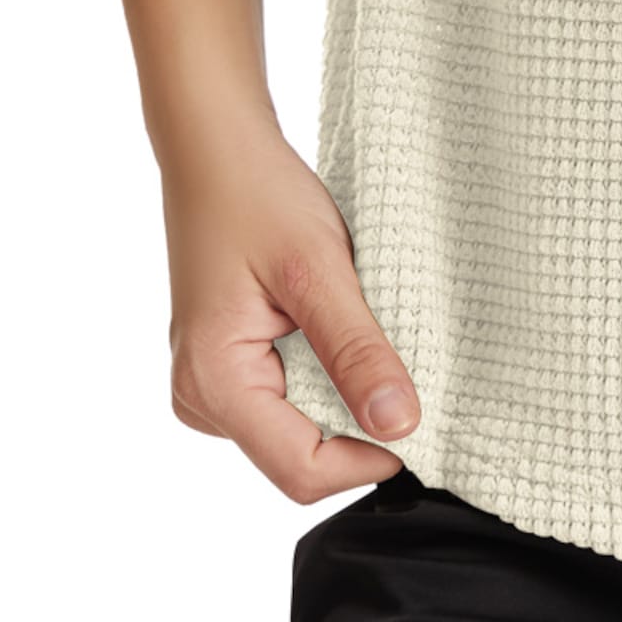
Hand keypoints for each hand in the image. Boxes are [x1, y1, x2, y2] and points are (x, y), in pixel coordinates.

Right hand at [161, 107, 422, 501]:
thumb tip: (399, 425)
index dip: (368, 457)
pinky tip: (333, 329)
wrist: (217, 151)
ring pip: (297, 430)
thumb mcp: (319, 270)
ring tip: (356, 329)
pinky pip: (287, 400)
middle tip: (396, 361)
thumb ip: (357, 352)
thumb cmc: (257, 195)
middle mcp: (202, 400)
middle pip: (300, 456)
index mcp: (214, 384)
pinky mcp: (227, 370)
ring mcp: (211, 388)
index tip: (419, 416)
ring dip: (340, 396)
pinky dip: (323, 376)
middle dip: (356, 422)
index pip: (301, 470)